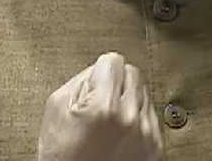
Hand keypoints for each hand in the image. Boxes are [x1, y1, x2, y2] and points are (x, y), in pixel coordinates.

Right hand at [37, 52, 162, 160]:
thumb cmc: (62, 156)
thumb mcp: (56, 110)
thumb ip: (79, 80)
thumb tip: (98, 69)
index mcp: (104, 107)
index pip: (114, 61)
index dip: (100, 71)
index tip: (95, 82)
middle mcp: (130, 118)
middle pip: (133, 73)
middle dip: (116, 82)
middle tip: (100, 101)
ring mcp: (146, 134)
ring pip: (144, 92)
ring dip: (128, 100)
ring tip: (109, 121)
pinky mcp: (156, 147)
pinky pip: (151, 115)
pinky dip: (137, 118)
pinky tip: (120, 132)